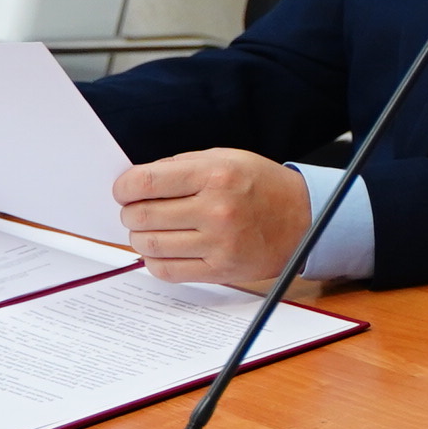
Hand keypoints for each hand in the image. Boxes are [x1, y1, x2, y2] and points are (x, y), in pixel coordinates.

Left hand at [113, 149, 311, 287]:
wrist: (305, 219)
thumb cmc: (261, 186)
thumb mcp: (226, 158)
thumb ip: (181, 166)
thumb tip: (136, 183)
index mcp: (215, 174)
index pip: (144, 182)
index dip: (123, 188)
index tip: (123, 191)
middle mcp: (217, 209)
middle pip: (142, 216)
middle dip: (130, 214)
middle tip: (137, 211)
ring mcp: (219, 243)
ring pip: (150, 245)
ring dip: (140, 238)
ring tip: (151, 230)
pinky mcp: (221, 269)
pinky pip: (167, 270)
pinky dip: (155, 261)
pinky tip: (163, 249)